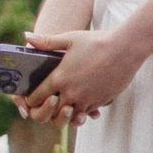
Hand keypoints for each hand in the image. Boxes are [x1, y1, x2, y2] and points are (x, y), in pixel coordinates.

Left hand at [17, 28, 138, 125]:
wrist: (125, 49)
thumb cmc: (96, 41)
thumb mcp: (70, 38)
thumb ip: (47, 42)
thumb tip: (27, 37)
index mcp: (60, 78)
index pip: (37, 97)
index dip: (31, 99)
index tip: (30, 98)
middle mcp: (71, 92)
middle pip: (52, 111)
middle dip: (46, 109)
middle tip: (46, 104)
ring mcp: (87, 99)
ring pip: (70, 116)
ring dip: (65, 113)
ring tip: (64, 105)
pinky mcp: (100, 102)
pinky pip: (86, 113)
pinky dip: (82, 110)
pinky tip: (81, 102)